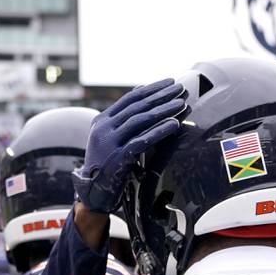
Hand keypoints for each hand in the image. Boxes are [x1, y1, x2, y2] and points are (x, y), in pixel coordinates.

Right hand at [72, 78, 185, 212]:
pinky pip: (142, 141)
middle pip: (137, 106)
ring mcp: (110, 143)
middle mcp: (104, 128)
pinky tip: (174, 125)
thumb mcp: (111, 138)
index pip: (130, 98)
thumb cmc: (108, 163)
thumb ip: (124, 120)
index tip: (170, 82)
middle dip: (161, 96)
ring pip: (140, 120)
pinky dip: (159, 131)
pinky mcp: (118, 158)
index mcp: (102, 120)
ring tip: (181, 104)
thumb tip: (142, 93)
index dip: (152, 89)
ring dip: (163, 110)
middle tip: (180, 88)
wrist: (93, 192)